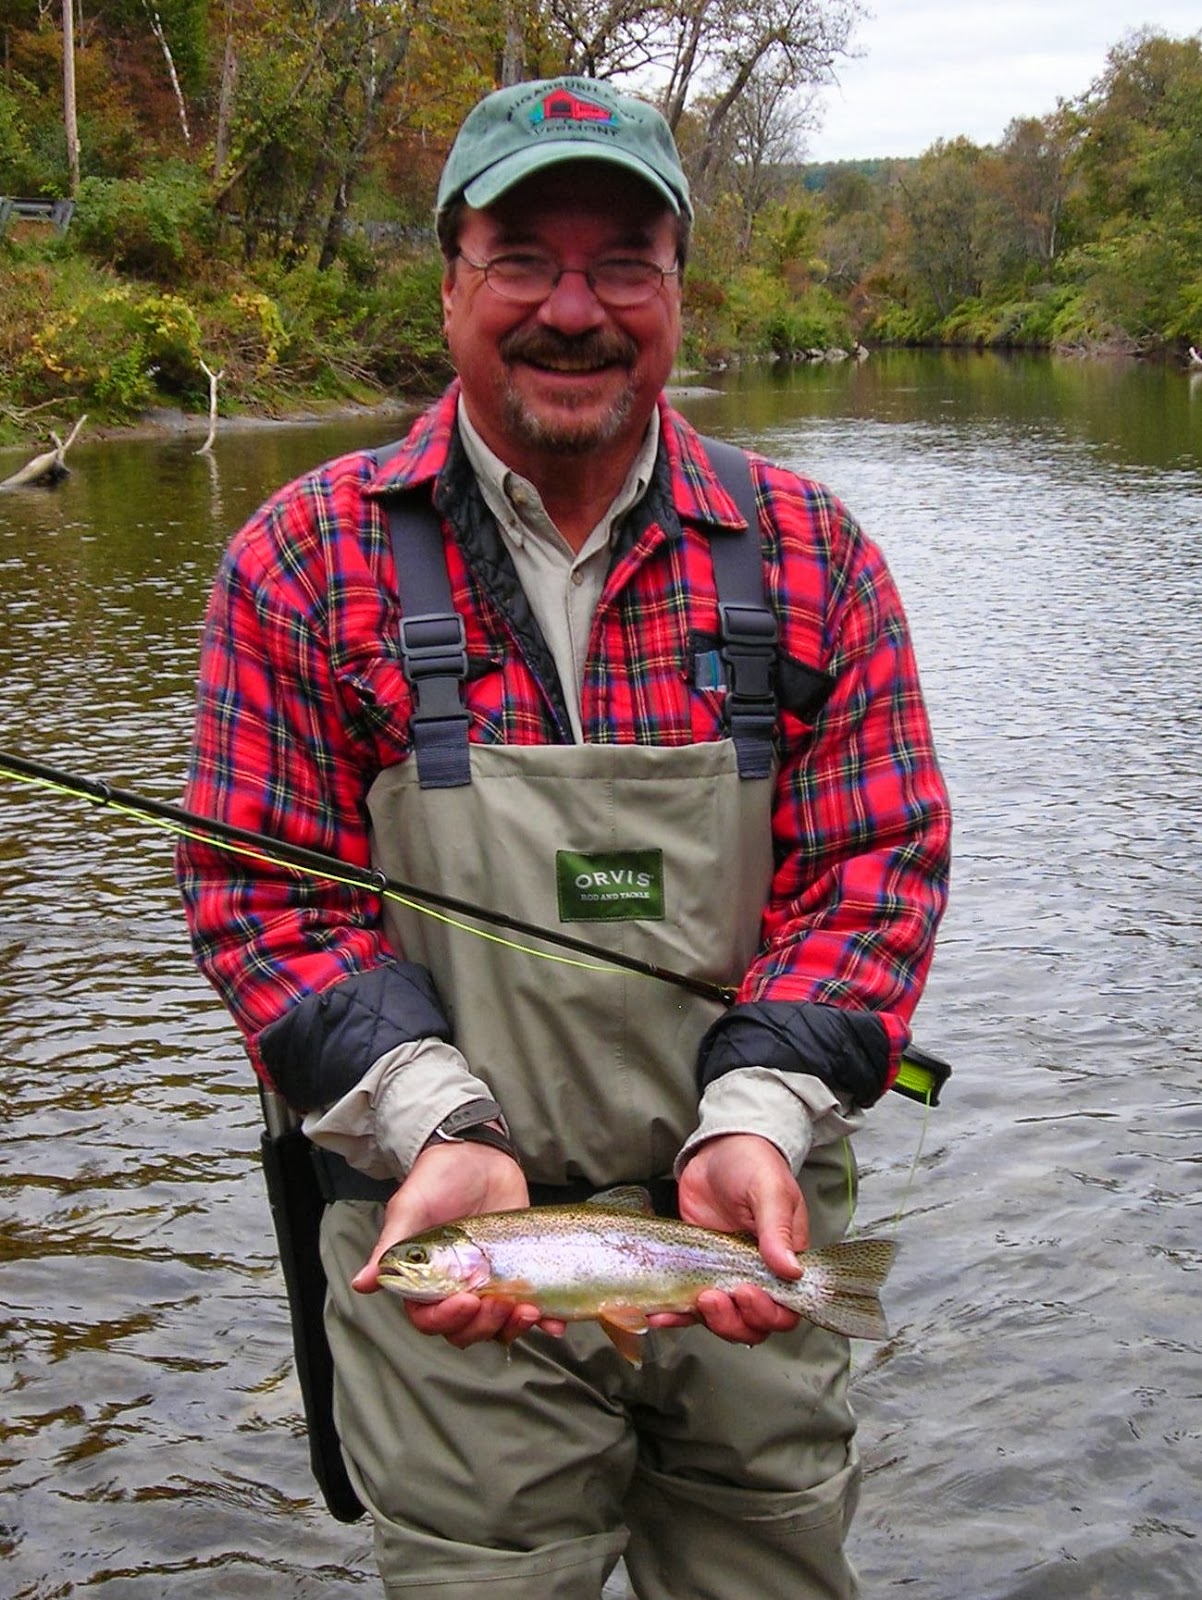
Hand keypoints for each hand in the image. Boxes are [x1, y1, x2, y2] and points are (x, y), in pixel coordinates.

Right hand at [351, 1142, 565, 1348]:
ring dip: (511, 1328)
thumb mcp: (411, 1208)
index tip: (466, 1300)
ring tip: (528, 1310)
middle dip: (482, 1325)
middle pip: (465, 1331)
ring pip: (496, 1327)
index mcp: (425, 1281)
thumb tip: (362, 1283)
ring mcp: (489, 1284)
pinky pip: (531, 1308)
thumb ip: (391, 1247)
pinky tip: (554, 1322)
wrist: (478, 1154)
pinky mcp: (518, 1273)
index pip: (429, 1318)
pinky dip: (544, 1321)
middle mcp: (456, 1289)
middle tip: (498, 1302)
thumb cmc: (437, 1179)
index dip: (446, 1319)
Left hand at [648, 1133, 807, 1345]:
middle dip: (733, 1321)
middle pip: (751, 1323)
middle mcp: (756, 1275)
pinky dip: (675, 1313)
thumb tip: (790, 1270)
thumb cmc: (753, 1164)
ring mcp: (724, 1274)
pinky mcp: (695, 1269)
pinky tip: (659, 1313)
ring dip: (706, 1321)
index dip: (767, 1313)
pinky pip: (688, 1302)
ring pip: (721, 1319)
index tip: (747, 1293)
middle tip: (713, 1298)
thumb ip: (777, 1230)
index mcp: (784, 1261)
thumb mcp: (769, 1191)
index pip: (784, 1308)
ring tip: (689, 1304)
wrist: (718, 1148)